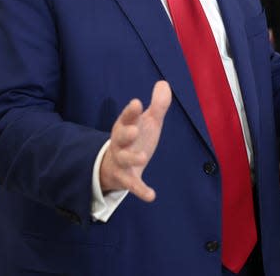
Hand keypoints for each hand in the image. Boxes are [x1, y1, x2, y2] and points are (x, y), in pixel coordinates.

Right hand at [99, 81, 171, 201]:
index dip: (130, 111)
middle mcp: (120, 143)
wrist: (115, 166)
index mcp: (125, 126)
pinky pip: (132, 185)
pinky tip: (151, 196)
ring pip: (123, 159)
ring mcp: (122, 161)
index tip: (136, 103)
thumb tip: (164, 83)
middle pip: (119, 136)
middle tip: (134, 130)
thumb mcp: (148, 122)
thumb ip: (158, 105)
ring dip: (132, 158)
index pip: (127, 117)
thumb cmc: (134, 139)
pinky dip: (141, 190)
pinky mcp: (126, 179)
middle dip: (125, 133)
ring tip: (143, 157)